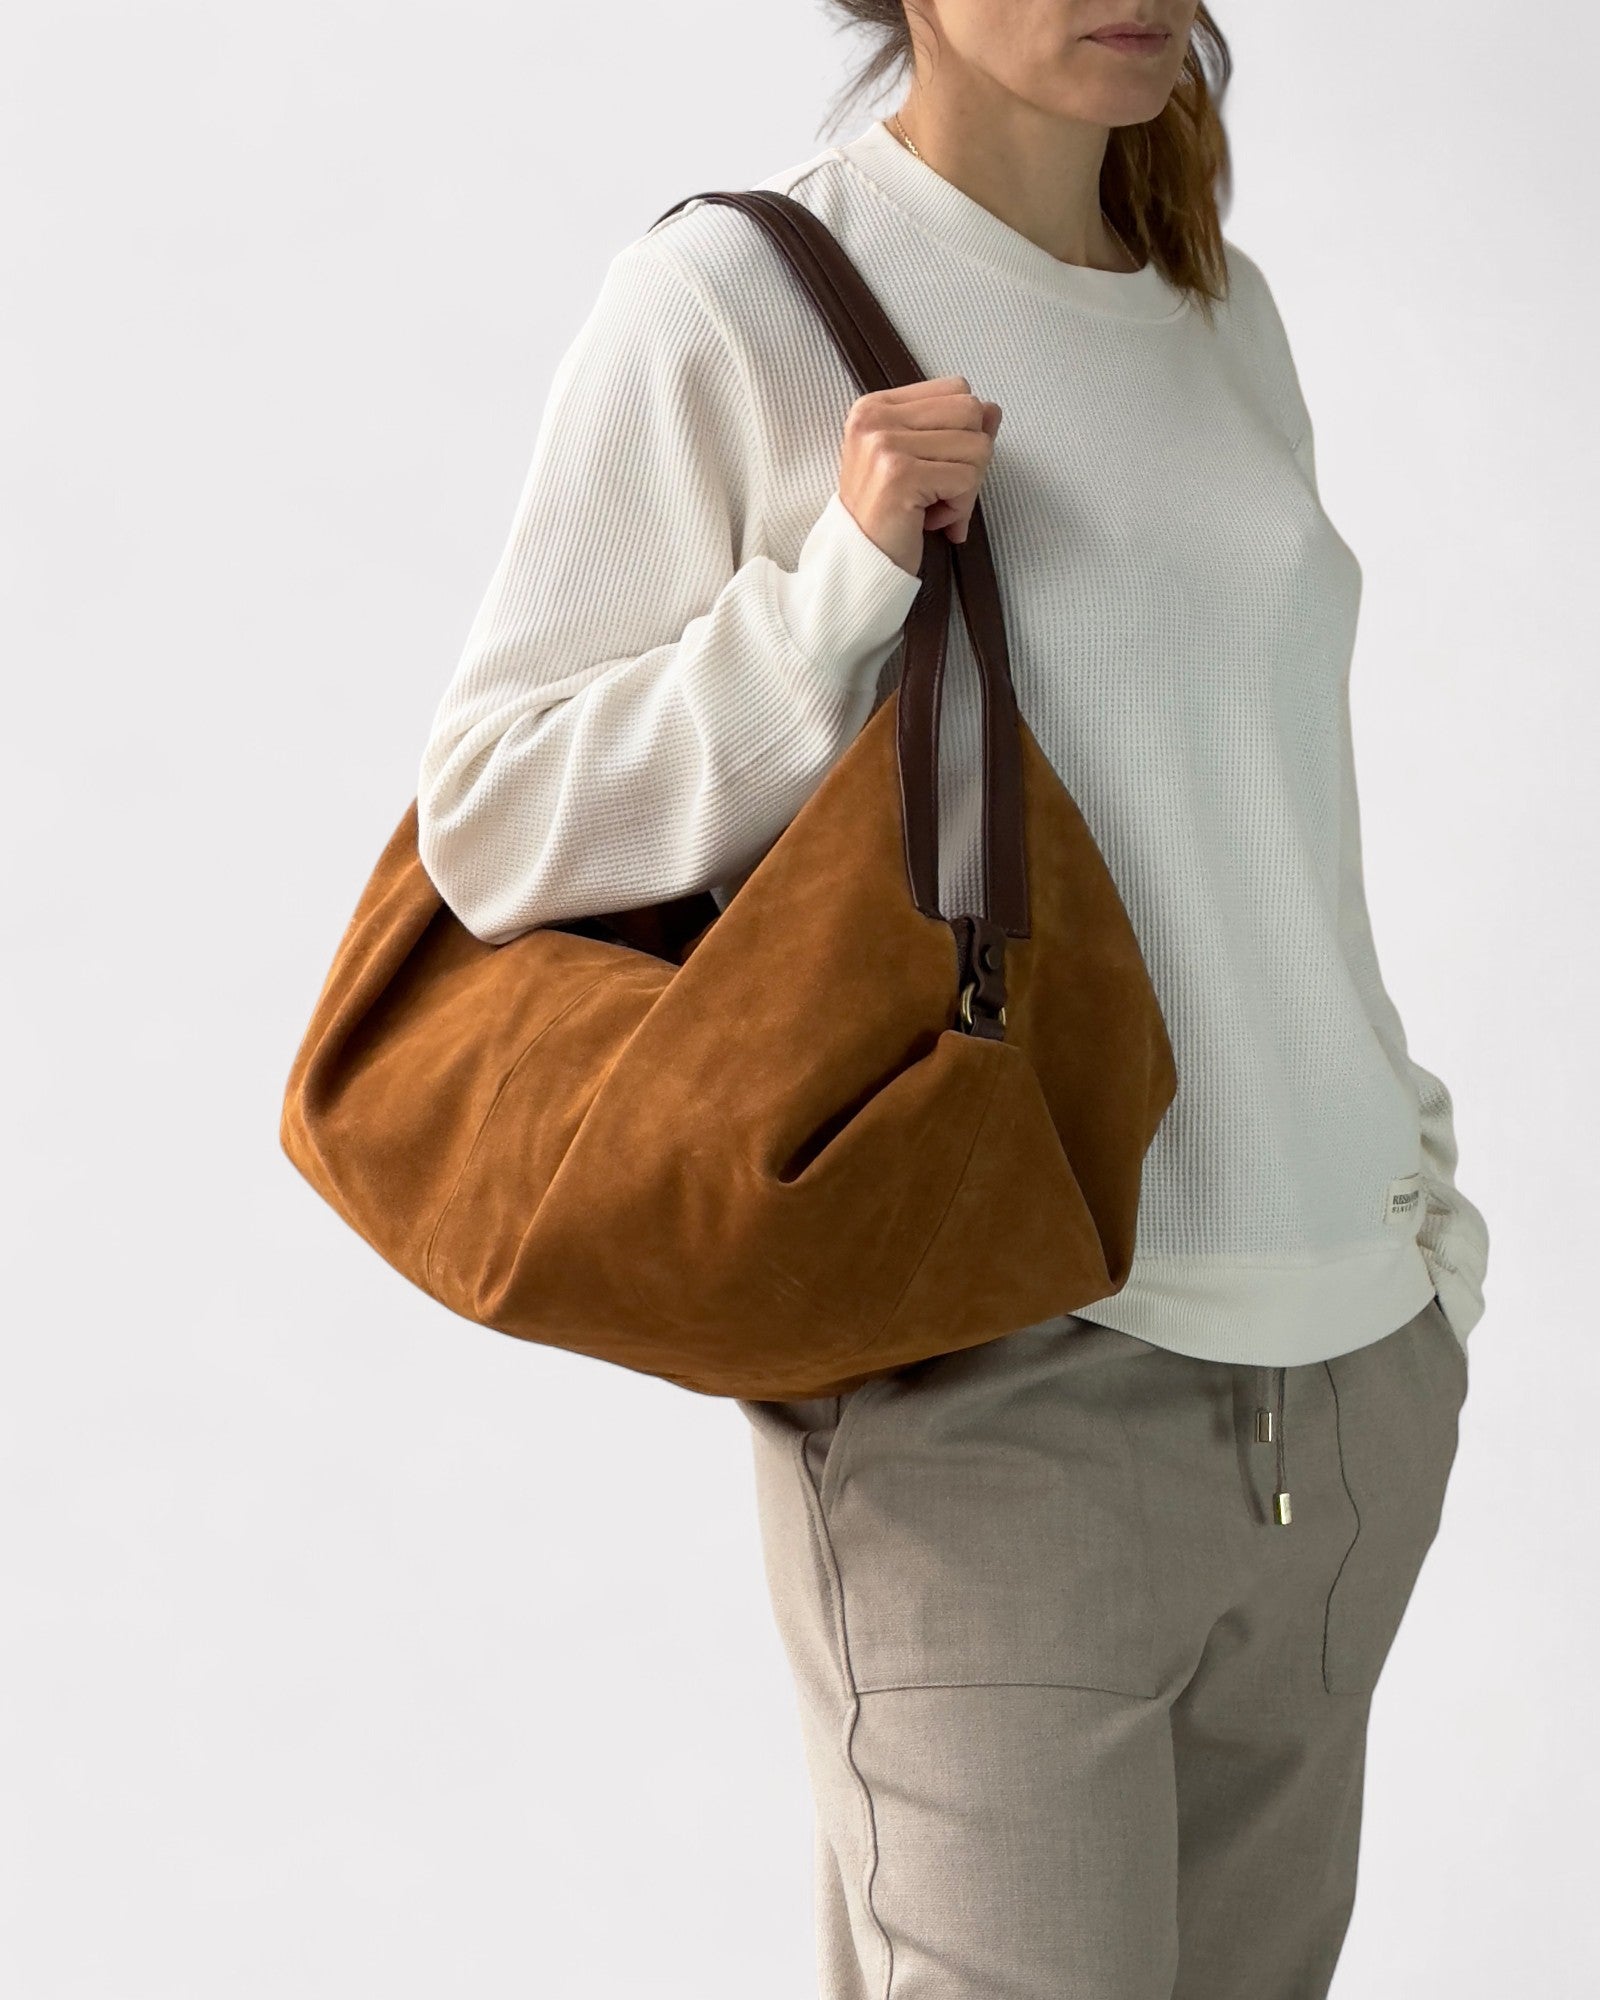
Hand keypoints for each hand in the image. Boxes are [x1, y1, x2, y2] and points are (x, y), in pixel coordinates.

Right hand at [835, 375, 1002, 576]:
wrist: (858, 563)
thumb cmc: (888, 516)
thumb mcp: (919, 461)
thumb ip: (955, 430)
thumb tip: (993, 408)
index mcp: (877, 406)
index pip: (956, 390)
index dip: (963, 431)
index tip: (937, 467)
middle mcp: (876, 418)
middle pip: (971, 412)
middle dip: (971, 458)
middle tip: (942, 491)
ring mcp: (885, 444)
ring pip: (977, 446)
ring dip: (966, 489)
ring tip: (934, 508)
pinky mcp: (900, 475)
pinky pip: (966, 479)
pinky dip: (959, 508)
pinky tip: (932, 521)